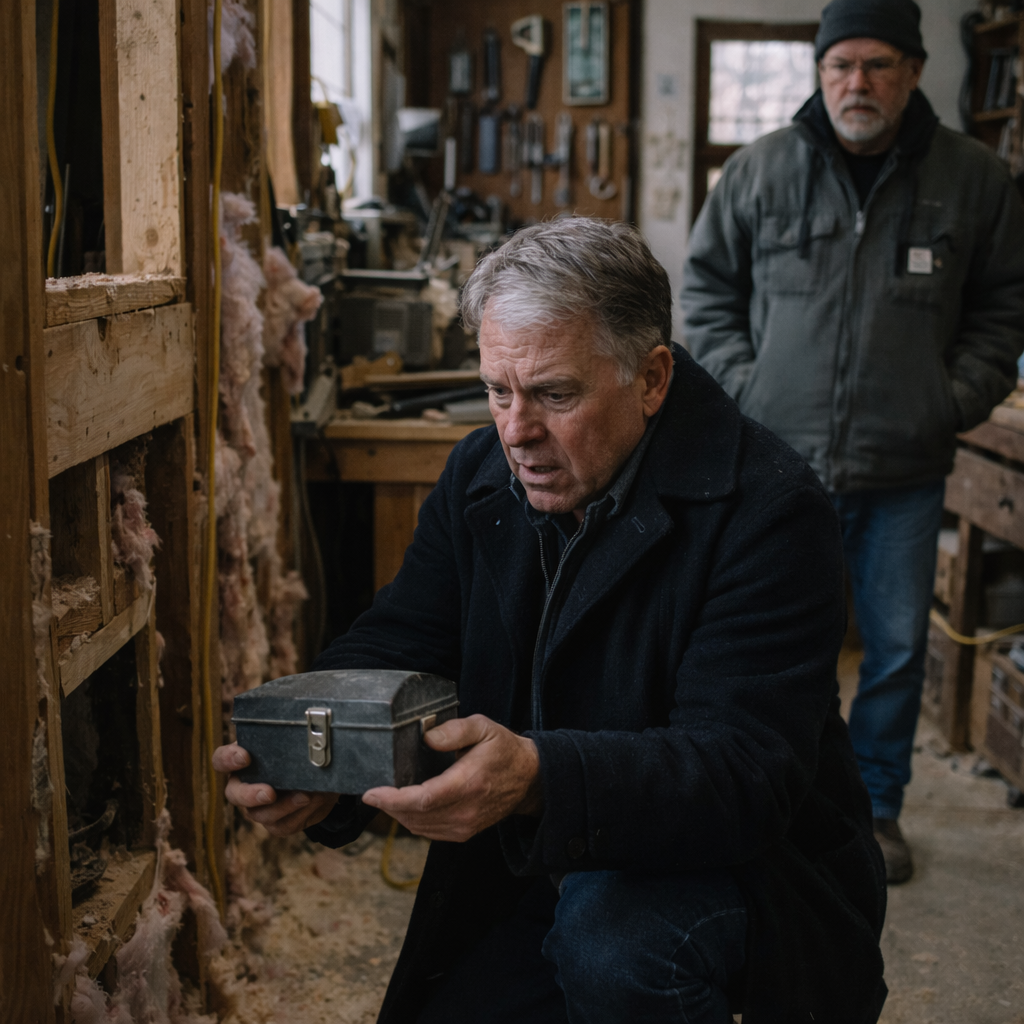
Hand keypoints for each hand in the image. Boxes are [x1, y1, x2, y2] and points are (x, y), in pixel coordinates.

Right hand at [212, 743, 340, 837]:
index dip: (227, 759)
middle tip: (269, 793)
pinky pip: (282, 825)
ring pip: (259, 814)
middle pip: (233, 795)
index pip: (221, 760)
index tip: (245, 757)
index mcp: (242, 761)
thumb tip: (303, 740)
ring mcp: (258, 808)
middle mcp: (244, 786)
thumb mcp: (295, 744)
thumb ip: (290, 741)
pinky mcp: (276, 823)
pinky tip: (312, 802)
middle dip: (250, 795)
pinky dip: (300, 814)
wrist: (321, 781)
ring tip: (306, 796)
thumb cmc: (301, 755)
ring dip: (284, 806)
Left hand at [361, 714, 541, 842]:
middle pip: (415, 816)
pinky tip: (406, 807)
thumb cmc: (504, 751)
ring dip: (398, 815)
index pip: (423, 799)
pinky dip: (412, 821)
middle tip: (372, 791)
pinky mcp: (464, 833)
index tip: (371, 793)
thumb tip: (427, 737)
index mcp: (468, 783)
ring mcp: (465, 826)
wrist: (529, 779)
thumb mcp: (483, 728)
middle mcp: (465, 811)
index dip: (392, 799)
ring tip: (386, 797)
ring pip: (419, 827)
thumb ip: (454, 730)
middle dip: (389, 806)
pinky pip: (429, 832)